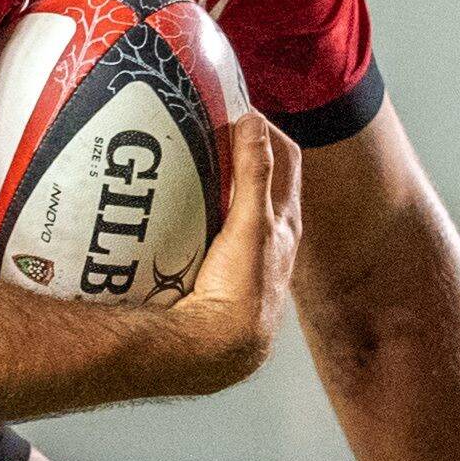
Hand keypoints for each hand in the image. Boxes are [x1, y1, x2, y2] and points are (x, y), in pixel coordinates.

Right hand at [160, 112, 301, 392]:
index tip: (232, 108)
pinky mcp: (221, 278)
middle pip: (262, 181)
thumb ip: (253, 171)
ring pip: (237, 209)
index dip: (263, 128)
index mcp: (287, 222)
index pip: (285, 156)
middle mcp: (273, 241)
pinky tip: (172, 215)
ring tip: (186, 166)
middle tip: (205, 130)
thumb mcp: (252, 222)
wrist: (217, 352)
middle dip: (240, 152)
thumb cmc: (243, 289)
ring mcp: (246, 260)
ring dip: (217, 185)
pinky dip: (199, 216)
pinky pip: (212, 234)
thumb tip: (251, 118)